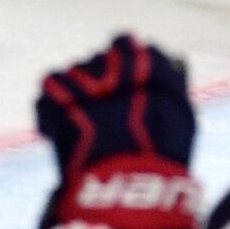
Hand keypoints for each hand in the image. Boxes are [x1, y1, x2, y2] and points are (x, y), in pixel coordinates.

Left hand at [36, 34, 198, 228]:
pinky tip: (58, 128)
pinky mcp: (56, 100)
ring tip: (82, 125)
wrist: (129, 186)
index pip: (124, 42)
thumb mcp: (182, 116)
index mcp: (144, 61)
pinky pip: (47, 89)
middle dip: (98, 82)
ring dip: (75, 95)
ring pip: (72, 73)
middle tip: (102, 112)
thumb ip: (173, 84)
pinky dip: (50, 107)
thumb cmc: (163, 156)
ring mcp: (81, 80)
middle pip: (97, 59)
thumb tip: (170, 63)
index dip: (122, 64)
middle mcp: (112, 63)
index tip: (122, 82)